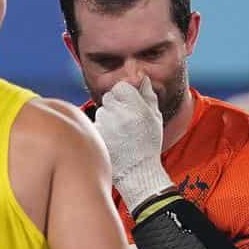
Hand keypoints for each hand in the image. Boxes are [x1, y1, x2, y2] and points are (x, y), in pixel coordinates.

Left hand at [94, 77, 174, 209]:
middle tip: (124, 120)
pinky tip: (111, 140)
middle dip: (115, 105)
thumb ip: (148, 95)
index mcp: (136, 108)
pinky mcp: (95, 136)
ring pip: (100, 111)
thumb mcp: (154, 118)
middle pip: (108, 98)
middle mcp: (119, 114)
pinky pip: (94, 124)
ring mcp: (105, 125)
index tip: (128, 104)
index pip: (120, 87)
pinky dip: (101, 129)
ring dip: (107, 118)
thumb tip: (141, 78)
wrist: (136, 171)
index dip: (124, 94)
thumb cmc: (147, 144)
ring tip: (119, 133)